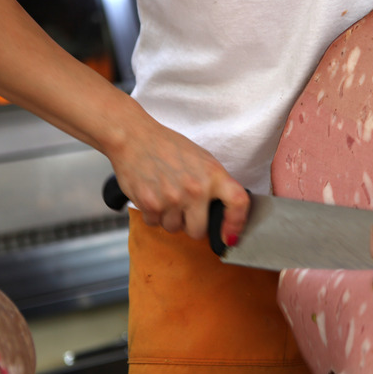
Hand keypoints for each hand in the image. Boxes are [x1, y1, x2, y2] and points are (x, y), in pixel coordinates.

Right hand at [107, 105, 248, 244]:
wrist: (134, 137)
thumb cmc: (169, 147)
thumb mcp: (202, 159)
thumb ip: (215, 185)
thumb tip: (225, 213)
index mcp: (213, 175)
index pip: (238, 202)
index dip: (236, 224)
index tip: (230, 236)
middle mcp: (195, 189)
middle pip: (198, 231)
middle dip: (191, 224)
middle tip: (184, 207)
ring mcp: (172, 198)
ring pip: (174, 228)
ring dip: (169, 218)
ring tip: (165, 194)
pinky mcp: (150, 204)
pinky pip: (154, 223)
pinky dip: (153, 214)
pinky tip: (152, 194)